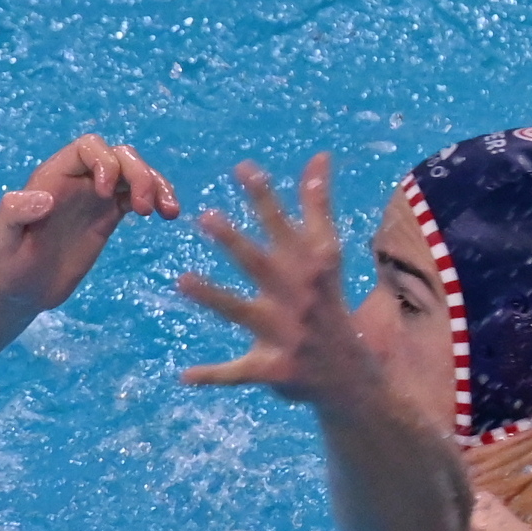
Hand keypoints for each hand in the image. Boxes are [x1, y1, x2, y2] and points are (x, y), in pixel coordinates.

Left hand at [0, 134, 179, 315]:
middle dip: (138, 173)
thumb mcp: (0, 239)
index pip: (87, 147)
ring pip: (135, 172)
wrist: (22, 288)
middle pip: (119, 155)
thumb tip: (45, 197)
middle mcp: (77, 179)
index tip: (106, 192)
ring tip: (168, 212)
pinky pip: (139, 195)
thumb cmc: (6, 263)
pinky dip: (158, 199)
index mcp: (53, 176)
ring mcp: (96, 196)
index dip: (104, 161)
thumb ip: (13, 213)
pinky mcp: (108, 215)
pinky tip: (169, 215)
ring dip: (156, 184)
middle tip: (144, 208)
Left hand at [178, 154, 378, 407]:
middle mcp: (298, 296)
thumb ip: (318, 205)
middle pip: (262, 264)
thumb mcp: (327, 254)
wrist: (350, 374)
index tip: (242, 167)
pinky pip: (238, 372)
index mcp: (310, 265)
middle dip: (235, 242)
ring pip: (243, 312)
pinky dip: (213, 375)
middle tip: (206, 217)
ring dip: (213, 297)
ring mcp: (286, 334)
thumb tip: (319, 155)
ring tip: (182, 280)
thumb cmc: (327, 301)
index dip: (265, 196)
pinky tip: (184, 375)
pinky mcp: (275, 369)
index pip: (286, 225)